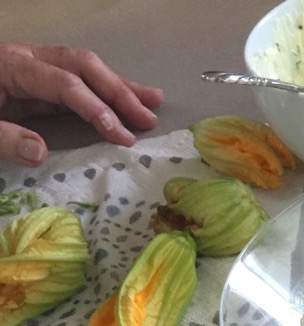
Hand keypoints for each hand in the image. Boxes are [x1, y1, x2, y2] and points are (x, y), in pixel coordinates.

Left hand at [0, 43, 162, 166]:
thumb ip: (4, 137)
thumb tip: (41, 151)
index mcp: (12, 66)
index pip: (66, 84)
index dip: (96, 110)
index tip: (121, 137)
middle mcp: (27, 58)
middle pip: (82, 65)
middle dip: (118, 92)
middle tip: (146, 119)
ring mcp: (32, 66)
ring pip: (84, 67)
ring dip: (119, 86)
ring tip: (152, 103)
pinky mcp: (34, 80)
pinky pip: (75, 81)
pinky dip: (101, 91)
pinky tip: (122, 101)